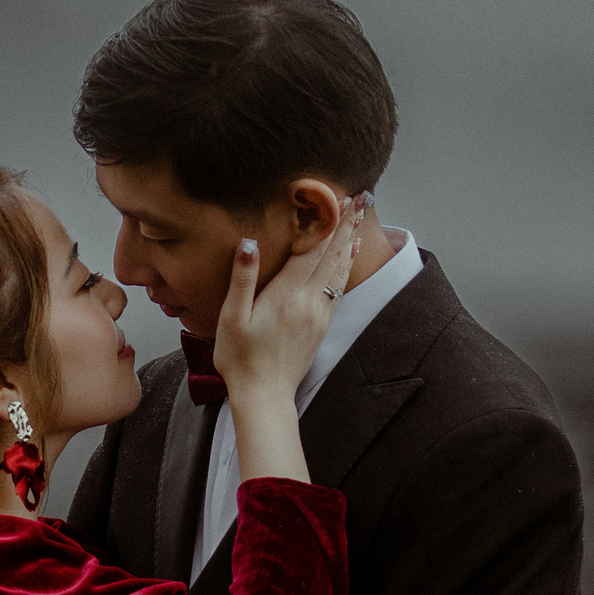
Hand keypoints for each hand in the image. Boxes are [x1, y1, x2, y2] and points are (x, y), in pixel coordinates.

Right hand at [211, 191, 362, 401]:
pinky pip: (338, 288)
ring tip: (359, 220)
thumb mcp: (232, 317)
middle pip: (332, 255)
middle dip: (346, 225)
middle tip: (361, 199)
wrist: (265, 396)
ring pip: (339, 270)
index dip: (328, 222)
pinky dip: (346, 267)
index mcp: (286, 295)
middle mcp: (308, 302)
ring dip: (349, 243)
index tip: (341, 199)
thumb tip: (247, 242)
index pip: (313, 250)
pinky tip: (349, 256)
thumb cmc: (241, 359)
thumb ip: (242, 278)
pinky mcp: (321, 326)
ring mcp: (318, 315)